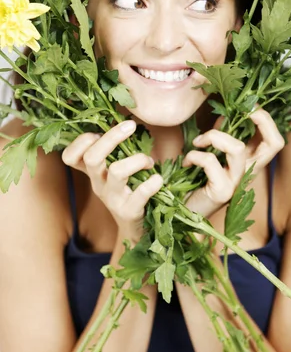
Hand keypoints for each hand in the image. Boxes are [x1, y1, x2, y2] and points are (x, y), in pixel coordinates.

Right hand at [61, 120, 163, 243]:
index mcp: (93, 174)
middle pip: (93, 158)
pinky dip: (150, 184)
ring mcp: (112, 199)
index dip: (79, 142)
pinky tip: (157, 179)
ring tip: (149, 161)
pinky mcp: (129, 212)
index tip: (96, 133)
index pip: (70, 157)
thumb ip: (115, 152)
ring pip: (116, 172)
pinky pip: (138, 195)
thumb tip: (126, 121)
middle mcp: (98, 185)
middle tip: (131, 126)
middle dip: (111, 138)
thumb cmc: (129, 192)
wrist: (136, 230)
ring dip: (136, 160)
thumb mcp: (115, 173)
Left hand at [181, 106, 284, 219]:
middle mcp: (249, 172)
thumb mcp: (213, 153)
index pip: (274, 141)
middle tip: (243, 111)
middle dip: (262, 119)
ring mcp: (238, 183)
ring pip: (237, 148)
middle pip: (275, 144)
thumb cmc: (197, 181)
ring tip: (198, 142)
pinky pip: (210, 162)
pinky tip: (187, 161)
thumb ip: (221, 135)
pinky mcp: (222, 191)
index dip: (267, 120)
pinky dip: (194, 155)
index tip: (247, 107)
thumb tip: (225, 114)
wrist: (186, 213)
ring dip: (213, 137)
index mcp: (250, 162)